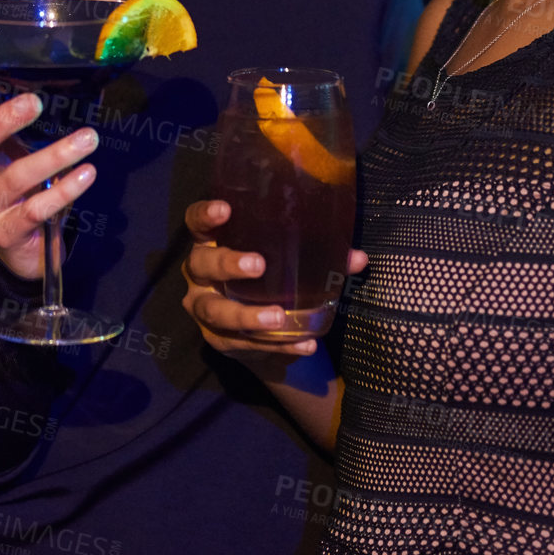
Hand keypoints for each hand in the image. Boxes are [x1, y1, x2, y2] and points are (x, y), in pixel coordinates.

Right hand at [0, 65, 100, 278]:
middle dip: (2, 121)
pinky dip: (64, 190)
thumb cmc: (25, 192)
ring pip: (15, 177)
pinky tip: (86, 174)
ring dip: (54, 155)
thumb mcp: (19, 158)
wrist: (26, 253)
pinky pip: (36, 209)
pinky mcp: (6, 233)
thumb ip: (26, 133)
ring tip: (87, 139)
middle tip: (35, 102)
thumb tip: (62, 88)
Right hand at [181, 199, 367, 358]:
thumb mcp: (286, 261)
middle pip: (202, 264)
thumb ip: (318, 255)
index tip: (226, 209)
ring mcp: (204, 308)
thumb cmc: (268, 278)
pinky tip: (303, 344)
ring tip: (278, 317)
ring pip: (215, 311)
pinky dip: (275, 345)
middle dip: (227, 264)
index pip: (196, 223)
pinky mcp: (218, 340)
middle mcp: (199, 275)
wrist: (259, 328)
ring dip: (246, 315)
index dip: (205, 215)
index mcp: (212, 244)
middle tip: (258, 265)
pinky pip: (242, 344)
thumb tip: (357, 258)